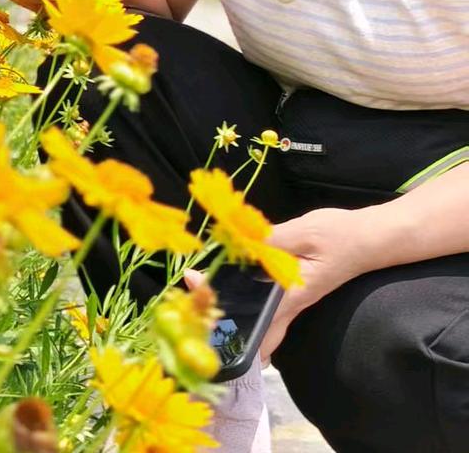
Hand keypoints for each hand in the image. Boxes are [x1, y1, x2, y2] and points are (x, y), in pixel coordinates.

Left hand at [182, 206, 368, 366]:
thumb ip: (271, 239)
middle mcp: (290, 303)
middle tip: (195, 317)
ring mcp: (291, 297)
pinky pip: (265, 303)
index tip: (202, 303)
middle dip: (230, 331)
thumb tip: (238, 241)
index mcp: (292, 294)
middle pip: (260, 330)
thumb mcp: (303, 232)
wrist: (367, 237)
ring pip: (262, 320)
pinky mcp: (290, 288)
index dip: (232, 321)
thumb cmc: (338, 235)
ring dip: (235, 317)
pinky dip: (244, 300)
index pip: (260, 320)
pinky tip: (225, 290)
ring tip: (201, 304)